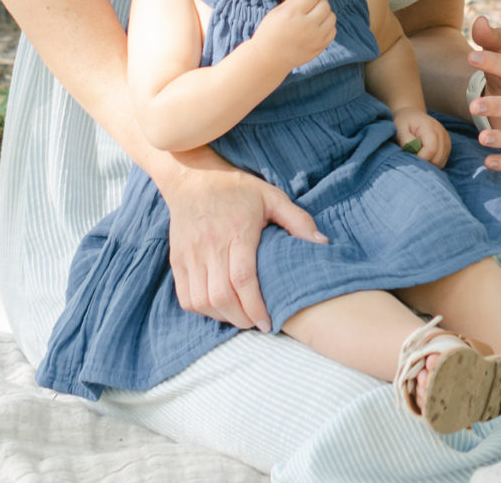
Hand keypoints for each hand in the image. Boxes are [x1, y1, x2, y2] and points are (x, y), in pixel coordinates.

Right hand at [162, 159, 325, 329]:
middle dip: (241, 318)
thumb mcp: (272, 197)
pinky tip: (218, 307)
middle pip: (221, 296)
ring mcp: (190, 254)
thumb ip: (298, 220)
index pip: (243, 279)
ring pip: (202, 300)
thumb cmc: (236, 189)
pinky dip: (202, 309)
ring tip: (240, 317)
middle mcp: (210, 245)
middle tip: (256, 323)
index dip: (256, 307)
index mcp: (237, 231)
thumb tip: (323, 243)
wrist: (192, 177)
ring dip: (222, 316)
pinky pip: (185, 297)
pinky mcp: (177, 260)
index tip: (268, 323)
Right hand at [253, 0, 335, 68]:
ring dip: (325, 14)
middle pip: (325, 4)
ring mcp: (315, 38)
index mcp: (293, 13)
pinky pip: (333, 31)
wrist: (270, 58)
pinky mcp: (320, 47)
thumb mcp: (278, 11)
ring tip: (313, 17)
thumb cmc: (271, 32)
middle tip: (310, 5)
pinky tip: (316, 28)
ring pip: (332, 17)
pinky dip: (327, 27)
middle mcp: (307, 25)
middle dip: (319, 1)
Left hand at [393, 108, 449, 168]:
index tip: (411, 156)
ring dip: (429, 164)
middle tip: (413, 157)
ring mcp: (446, 140)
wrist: (412, 115)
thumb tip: (414, 153)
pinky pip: (442, 162)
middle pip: (437, 158)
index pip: (431, 149)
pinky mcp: (447, 146)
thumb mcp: (399, 129)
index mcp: (430, 127)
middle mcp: (442, 133)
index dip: (421, 158)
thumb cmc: (404, 123)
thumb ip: (406, 141)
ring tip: (418, 156)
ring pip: (441, 162)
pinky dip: (433, 163)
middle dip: (424, 163)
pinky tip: (424, 156)